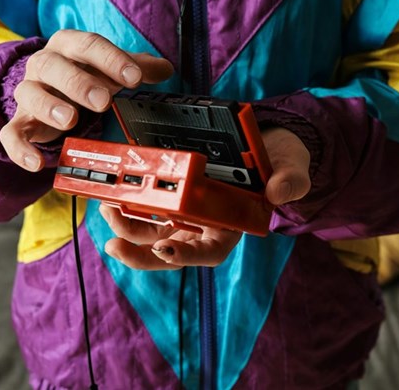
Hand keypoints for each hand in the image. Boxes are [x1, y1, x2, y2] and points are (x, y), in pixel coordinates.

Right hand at [0, 29, 173, 171]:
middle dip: (79, 83)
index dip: (112, 60)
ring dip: (48, 106)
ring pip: (29, 94)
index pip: (89, 44)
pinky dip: (20, 148)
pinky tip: (37, 162)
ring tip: (70, 120)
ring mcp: (29, 92)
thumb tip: (165, 69)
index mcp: (69, 45)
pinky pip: (11, 134)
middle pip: (54, 66)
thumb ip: (139, 68)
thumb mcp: (112, 69)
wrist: (51, 89)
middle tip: (103, 100)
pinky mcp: (20, 121)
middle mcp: (44, 64)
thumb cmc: (86, 75)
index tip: (134, 78)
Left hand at [100, 126, 310, 269]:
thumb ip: (291, 181)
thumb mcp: (292, 168)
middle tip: (115, 242)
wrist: (267, 143)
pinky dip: (127, 204)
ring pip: (151, 231)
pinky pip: (146, 207)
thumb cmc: (280, 163)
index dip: (185, 256)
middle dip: (140, 251)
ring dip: (125, 226)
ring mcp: (187, 213)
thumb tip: (280, 194)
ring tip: (106, 210)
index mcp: (233, 228)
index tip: (163, 250)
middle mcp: (206, 227)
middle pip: (170, 250)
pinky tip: (110, 197)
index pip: (208, 252)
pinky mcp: (172, 195)